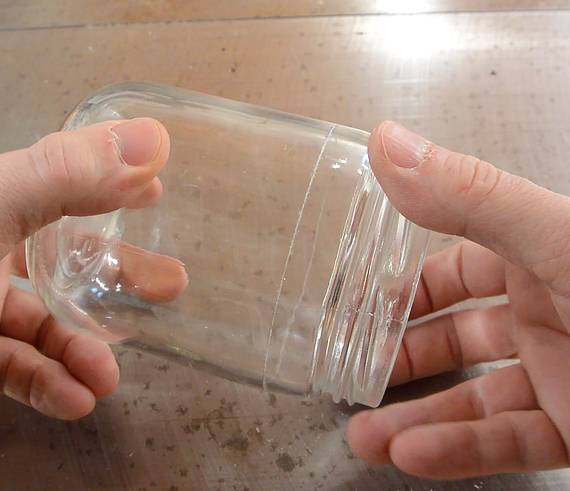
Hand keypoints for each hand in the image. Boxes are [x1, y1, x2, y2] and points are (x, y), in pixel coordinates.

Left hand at [0, 118, 169, 418]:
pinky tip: (81, 399)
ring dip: (81, 351)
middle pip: (65, 257)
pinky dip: (46, 384)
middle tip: (170, 286)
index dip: (113, 183)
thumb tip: (155, 139)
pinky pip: (9, 366)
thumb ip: (69, 172)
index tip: (156, 191)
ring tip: (113, 374)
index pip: (66, 182)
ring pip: (39, 322)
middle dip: (121, 274)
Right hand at [347, 121, 569, 478]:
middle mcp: (550, 311)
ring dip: (418, 418)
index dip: (404, 286)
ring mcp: (564, 373)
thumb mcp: (560, 244)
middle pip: (458, 336)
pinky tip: (415, 455)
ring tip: (369, 435)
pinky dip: (461, 452)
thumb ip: (472, 197)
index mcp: (541, 255)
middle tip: (356, 376)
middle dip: (402, 360)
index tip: (359, 308)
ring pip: (476, 398)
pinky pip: (511, 443)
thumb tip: (388, 144)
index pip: (455, 265)